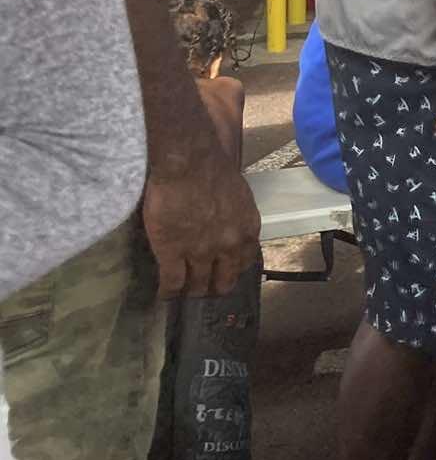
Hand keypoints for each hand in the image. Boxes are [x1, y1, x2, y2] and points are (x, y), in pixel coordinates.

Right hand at [141, 145, 259, 298]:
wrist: (190, 163)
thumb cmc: (213, 170)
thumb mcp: (238, 196)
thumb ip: (236, 218)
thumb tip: (227, 226)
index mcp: (247, 230)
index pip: (245, 262)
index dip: (232, 271)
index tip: (224, 274)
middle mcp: (229, 246)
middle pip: (223, 279)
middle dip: (214, 287)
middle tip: (205, 290)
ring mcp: (201, 252)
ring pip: (197, 285)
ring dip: (191, 291)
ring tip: (184, 295)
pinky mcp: (173, 252)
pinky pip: (172, 282)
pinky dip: (168, 292)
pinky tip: (165, 296)